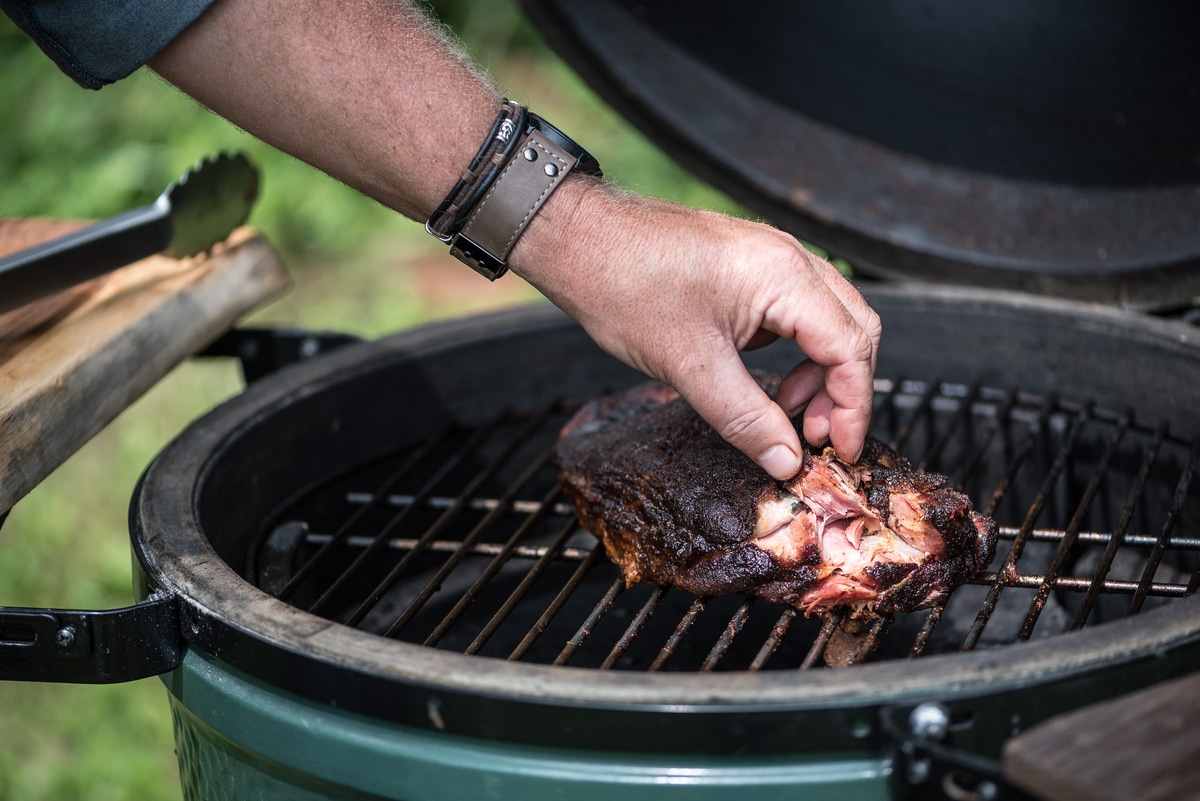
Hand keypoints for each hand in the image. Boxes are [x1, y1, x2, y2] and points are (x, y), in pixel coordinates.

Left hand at [511, 180, 881, 479]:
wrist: (578, 239)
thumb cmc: (625, 286)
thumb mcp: (690, 367)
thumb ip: (746, 418)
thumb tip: (786, 461)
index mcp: (785, 277)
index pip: (851, 348)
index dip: (854, 406)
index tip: (841, 450)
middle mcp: (788, 259)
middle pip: (853, 329)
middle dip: (843, 390)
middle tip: (816, 438)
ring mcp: (769, 258)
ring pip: (827, 320)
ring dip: (820, 371)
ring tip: (788, 415)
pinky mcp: (747, 266)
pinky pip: (795, 311)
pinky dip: (795, 351)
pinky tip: (765, 382)